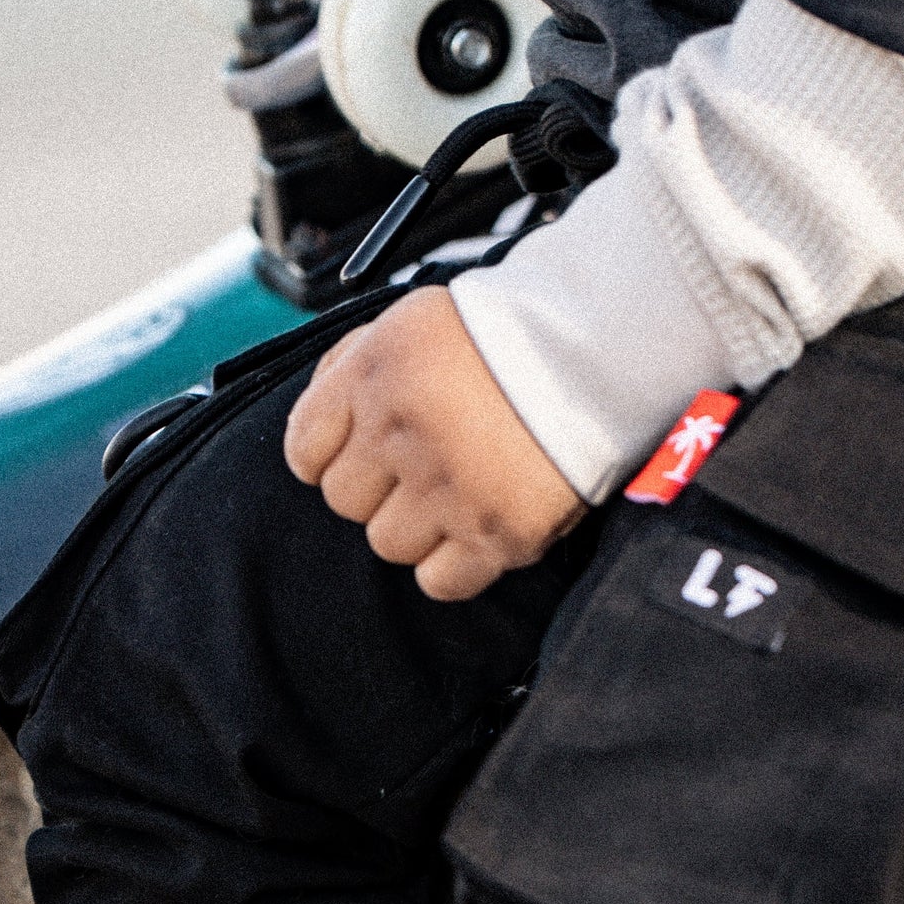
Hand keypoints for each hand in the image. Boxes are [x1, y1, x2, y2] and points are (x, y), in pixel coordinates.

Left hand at [283, 284, 584, 600]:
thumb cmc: (503, 336)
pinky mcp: (495, 533)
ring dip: (416, 525)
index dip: (328, 456)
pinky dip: (452, 565)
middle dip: (377, 487)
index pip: (304, 450)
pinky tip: (475, 529)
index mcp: (374, 374)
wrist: (598, 349)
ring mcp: (449, 488)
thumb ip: (352, 367)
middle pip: (345, 502)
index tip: (362, 453)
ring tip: (457, 491)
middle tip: (422, 465)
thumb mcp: (411, 322)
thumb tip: (317, 424)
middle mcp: (402, 433)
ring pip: (388, 543)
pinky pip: (439, 581)